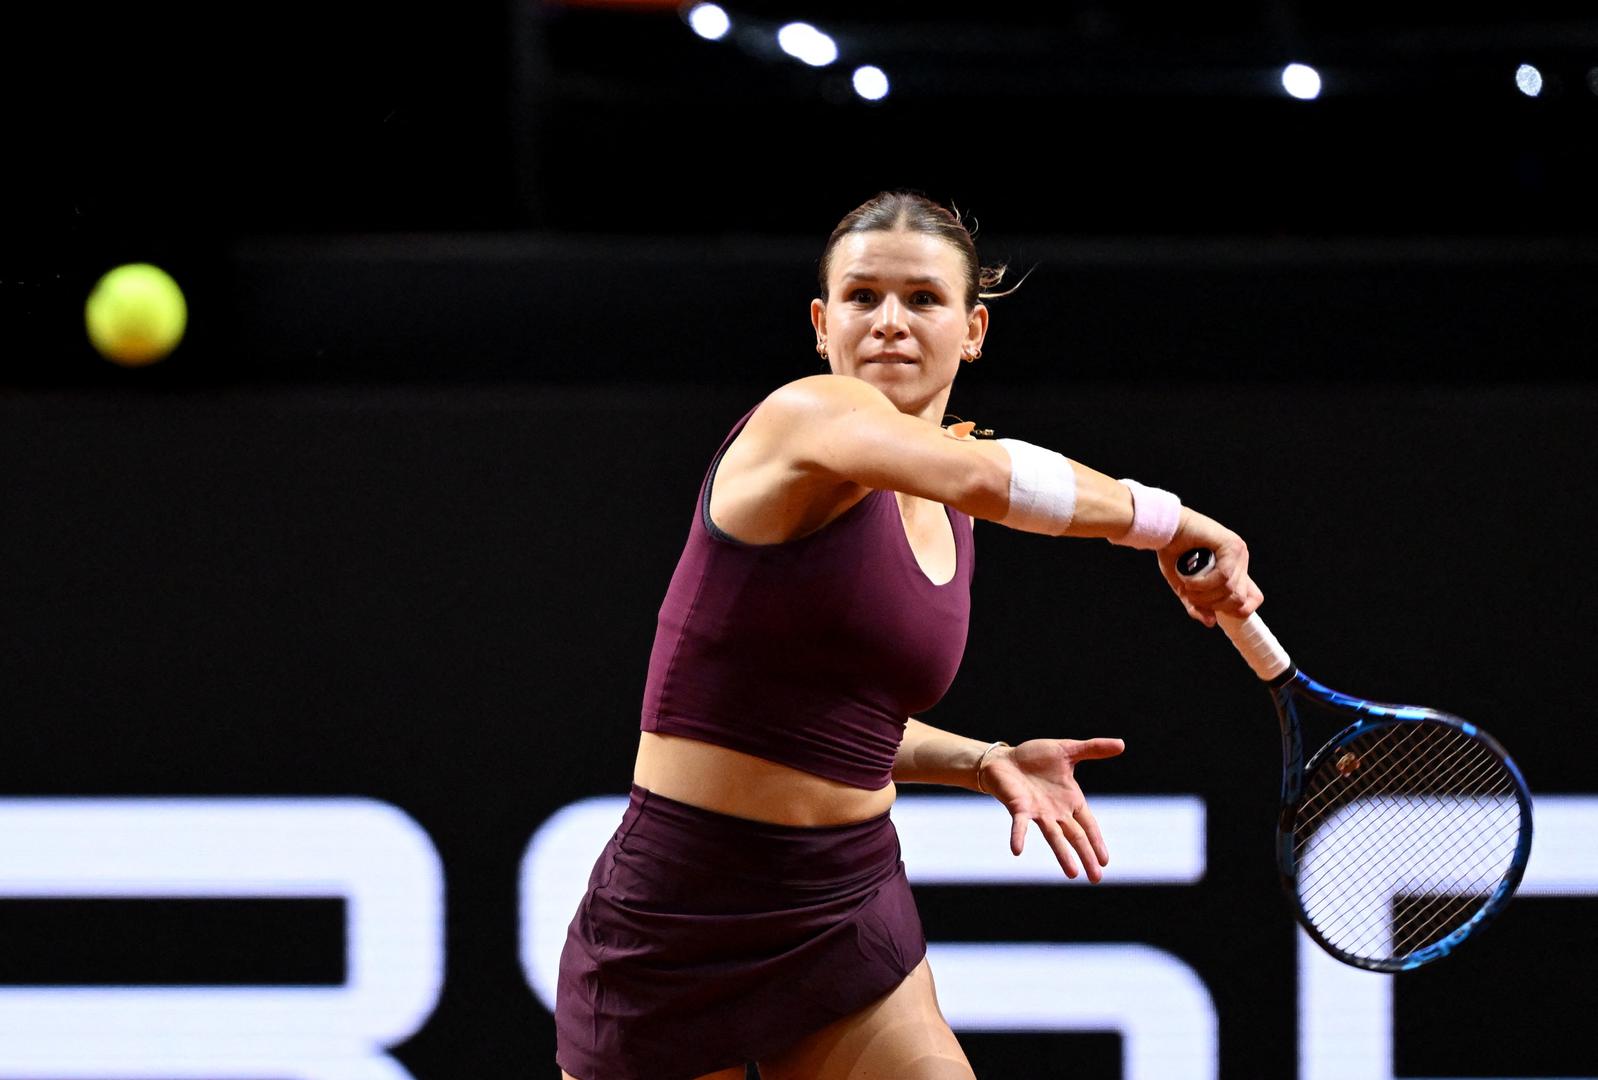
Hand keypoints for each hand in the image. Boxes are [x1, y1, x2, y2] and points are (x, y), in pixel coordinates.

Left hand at [978, 737, 1124, 881]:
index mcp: (1070, 800)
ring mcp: (1037, 812)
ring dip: (1062, 854)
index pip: (1088, 825)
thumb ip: (1093, 749)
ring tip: (1072, 874)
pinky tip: (1016, 850)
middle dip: (1086, 856)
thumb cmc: (1035, 758)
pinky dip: (1019, 836)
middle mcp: (1056, 812)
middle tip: (1095, 878)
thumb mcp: (1068, 750)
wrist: (1005, 758)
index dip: (1097, 841)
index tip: (1105, 861)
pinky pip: (1019, 825)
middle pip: (1075, 836)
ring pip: (1053, 836)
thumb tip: (1122, 744)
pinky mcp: (1019, 808)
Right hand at [1157, 509, 1262, 626]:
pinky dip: (1204, 583)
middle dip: (1213, 604)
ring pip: (1230, 589)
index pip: (1254, 598)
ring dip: (1205, 594)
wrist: (1165, 531)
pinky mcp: (1231, 545)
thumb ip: (1197, 605)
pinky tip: (1190, 581)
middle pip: (1239, 599)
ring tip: (1188, 586)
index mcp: (1234, 572)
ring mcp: (1238, 553)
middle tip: (1192, 596)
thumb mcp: (1185, 589)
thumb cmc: (1174, 555)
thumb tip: (1210, 622)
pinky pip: (1224, 576)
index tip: (1214, 610)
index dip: (1239, 610)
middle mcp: (1239, 562)